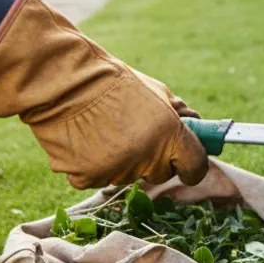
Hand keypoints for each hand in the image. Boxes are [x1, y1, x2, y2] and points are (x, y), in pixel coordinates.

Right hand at [0, 0, 208, 189]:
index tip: (188, 166)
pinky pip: (97, 179)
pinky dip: (91, 166)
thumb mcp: (157, 92)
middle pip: (160, 174)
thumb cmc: (113, 84)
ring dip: (121, 161)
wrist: (63, 83)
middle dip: (154, 159)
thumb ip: (181, 115)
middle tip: (135, 135)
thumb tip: (200, 126)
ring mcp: (116, 169)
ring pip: (127, 176)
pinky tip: (85, 141)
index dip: (193, 167)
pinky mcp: (87, 177)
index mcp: (169, 134)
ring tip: (104, 131)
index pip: (196, 167)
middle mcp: (146, 156)